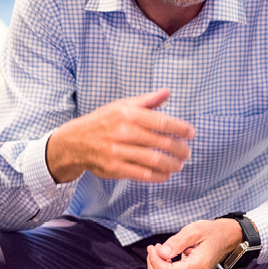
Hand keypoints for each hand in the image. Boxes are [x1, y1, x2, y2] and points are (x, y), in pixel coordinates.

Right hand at [45, 89, 194, 183]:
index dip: (181, 128)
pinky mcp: (115, 168)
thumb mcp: (122, 105)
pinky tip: (165, 174)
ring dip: (172, 164)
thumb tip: (167, 92)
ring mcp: (119, 151)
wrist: (76, 141)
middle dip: (180, 149)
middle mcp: (124, 132)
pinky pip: (142, 174)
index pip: (162, 121)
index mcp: (128, 114)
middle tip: (187, 152)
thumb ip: (147, 101)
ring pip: (154, 160)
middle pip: (161, 142)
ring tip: (179, 164)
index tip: (191, 133)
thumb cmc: (103, 121)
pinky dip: (158, 176)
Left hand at [145, 218, 243, 268]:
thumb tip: (161, 254)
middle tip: (158, 247)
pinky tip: (165, 262)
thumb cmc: (208, 234)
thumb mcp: (193, 230)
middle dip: (153, 264)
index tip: (153, 247)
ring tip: (161, 254)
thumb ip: (176, 242)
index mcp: (198, 268)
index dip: (155, 261)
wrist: (222, 242)